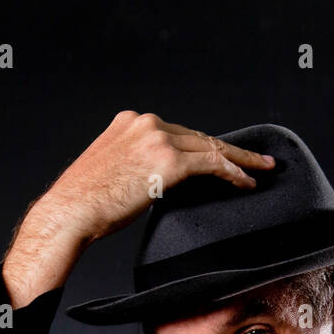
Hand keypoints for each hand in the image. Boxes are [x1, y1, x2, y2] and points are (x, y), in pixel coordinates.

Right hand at [2, 111, 275, 306]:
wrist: (71, 210)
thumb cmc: (85, 202)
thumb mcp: (111, 172)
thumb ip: (135, 166)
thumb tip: (156, 182)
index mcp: (130, 123)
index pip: (179, 134)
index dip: (205, 146)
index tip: (223, 155)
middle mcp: (146, 124)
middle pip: (199, 136)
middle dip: (230, 150)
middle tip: (257, 159)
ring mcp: (158, 139)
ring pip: (211, 147)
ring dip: (240, 160)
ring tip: (261, 170)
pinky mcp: (168, 161)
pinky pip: (211, 164)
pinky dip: (232, 172)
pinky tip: (246, 182)